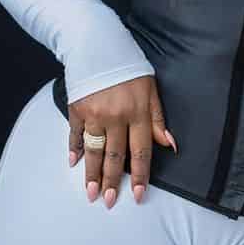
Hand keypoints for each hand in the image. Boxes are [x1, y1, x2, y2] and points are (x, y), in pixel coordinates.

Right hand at [67, 75, 176, 207]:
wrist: (97, 43)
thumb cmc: (128, 66)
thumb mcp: (151, 89)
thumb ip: (158, 118)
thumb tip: (170, 144)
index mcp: (138, 111)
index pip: (141, 151)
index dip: (141, 175)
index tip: (139, 195)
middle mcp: (116, 115)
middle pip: (115, 156)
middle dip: (113, 181)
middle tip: (110, 201)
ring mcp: (94, 112)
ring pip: (94, 149)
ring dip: (92, 174)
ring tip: (91, 192)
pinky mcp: (77, 108)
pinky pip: (75, 134)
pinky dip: (73, 149)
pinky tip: (73, 164)